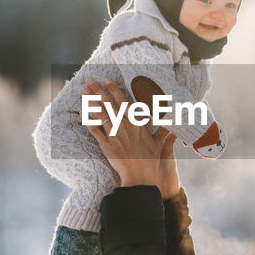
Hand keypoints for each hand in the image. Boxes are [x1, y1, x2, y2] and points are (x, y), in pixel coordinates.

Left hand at [84, 78, 179, 198]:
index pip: (124, 102)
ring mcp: (114, 134)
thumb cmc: (150, 159)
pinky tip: (82, 111)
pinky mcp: (106, 144)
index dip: (114, 90)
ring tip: (84, 90)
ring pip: (100, 113)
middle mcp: (124, 125)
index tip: (107, 80)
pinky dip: (88, 120)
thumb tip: (172, 121)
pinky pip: (94, 130)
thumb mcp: (159, 142)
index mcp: (137, 122)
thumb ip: (163, 130)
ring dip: (91, 100)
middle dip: (99, 90)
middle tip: (90, 78)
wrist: (139, 175)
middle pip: (109, 104)